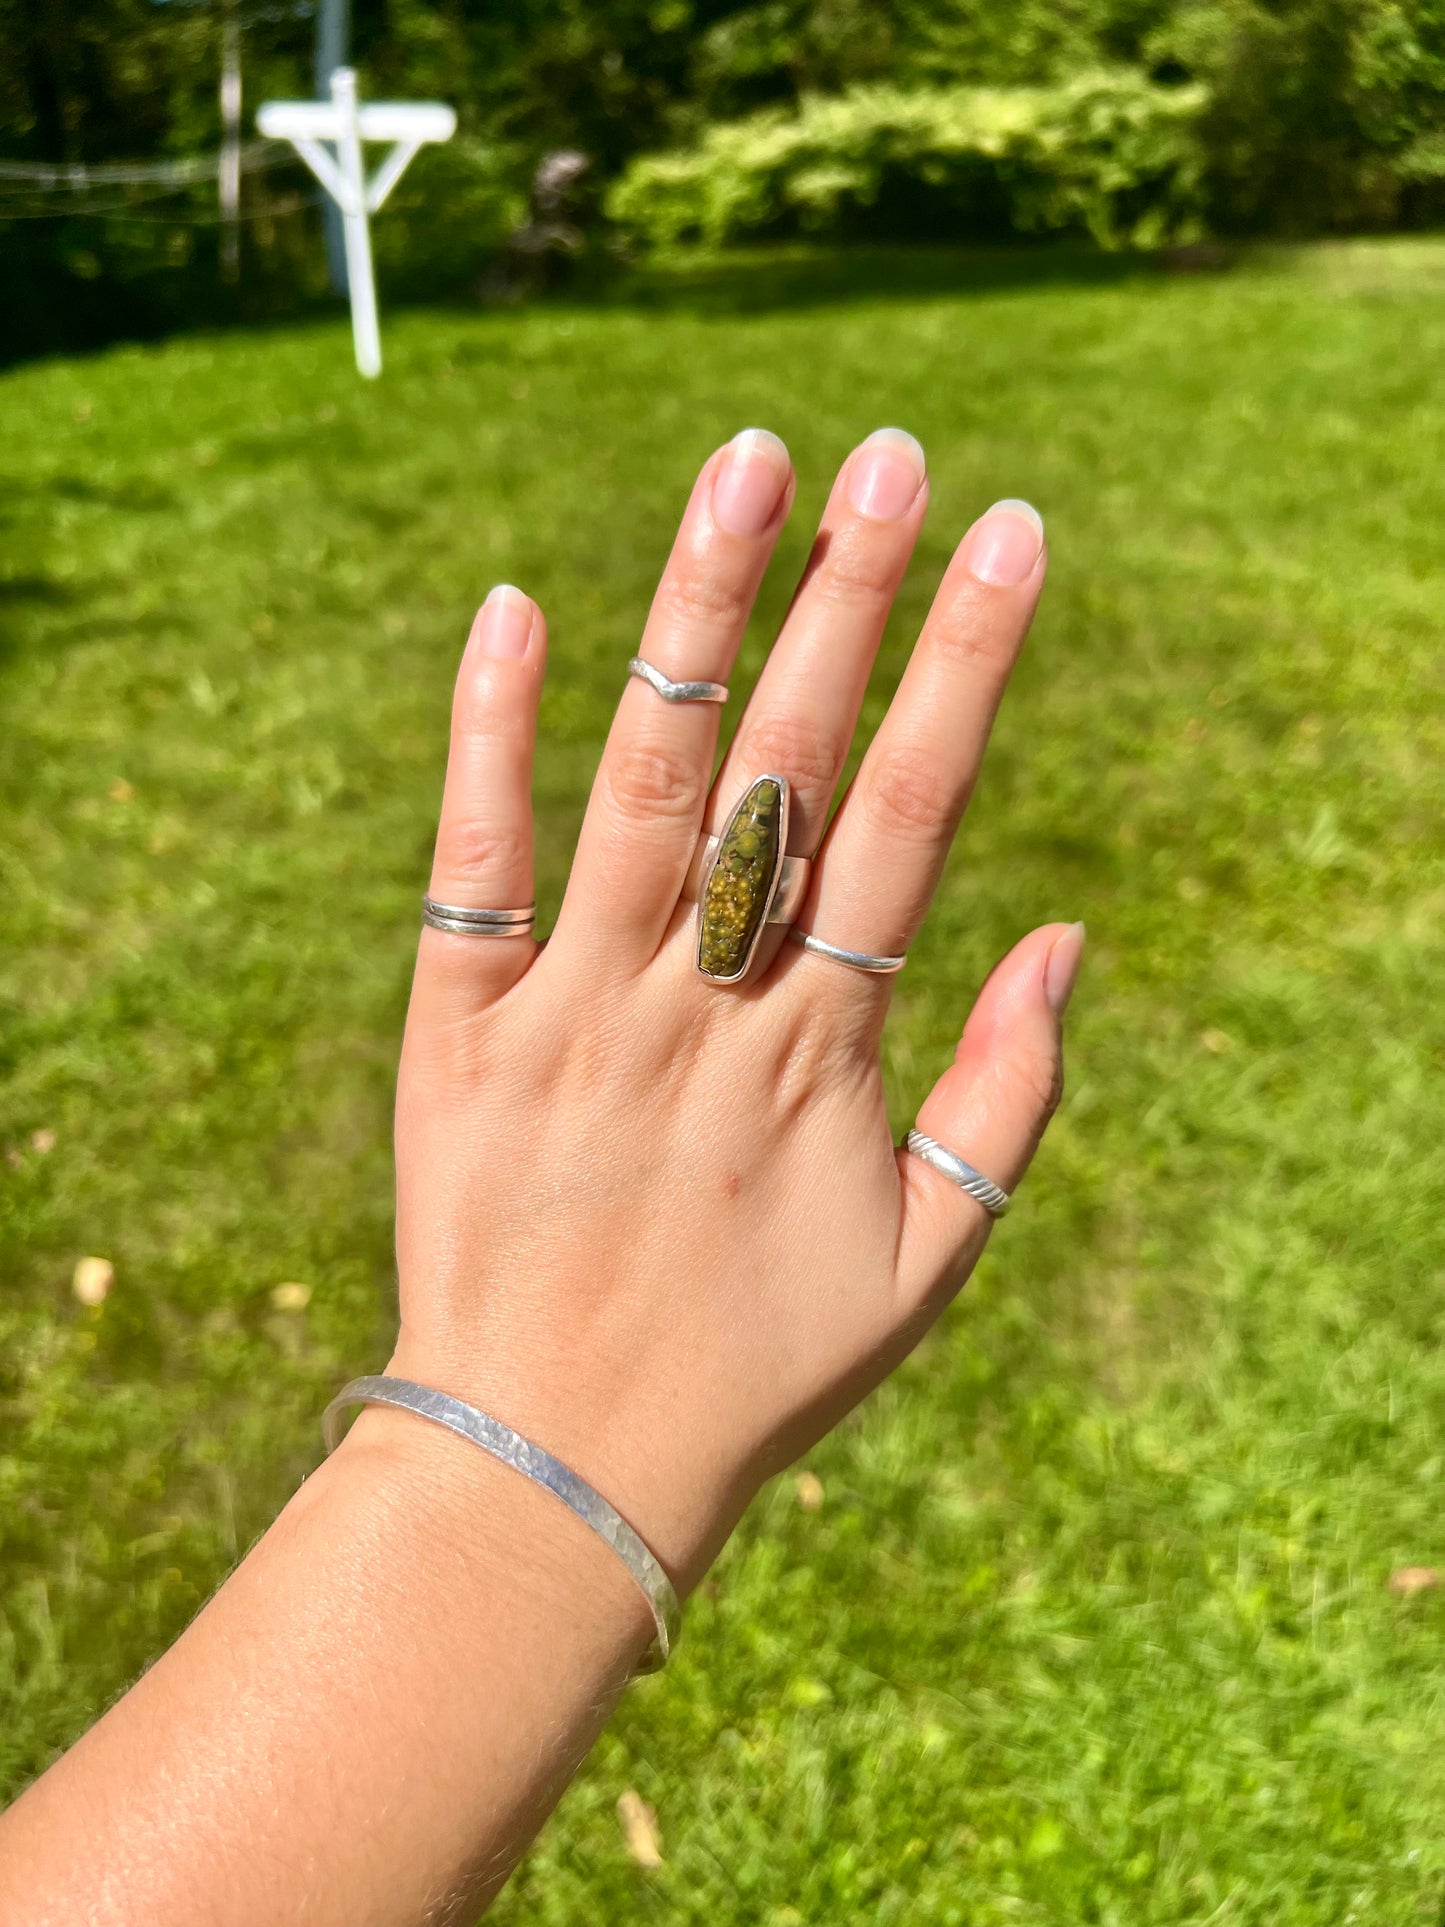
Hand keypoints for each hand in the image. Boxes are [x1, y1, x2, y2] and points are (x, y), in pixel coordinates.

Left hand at [385, 427, 1080, 1601]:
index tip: (1007, 535)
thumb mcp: (931, 1261)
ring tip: (747, 470)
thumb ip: (1010, 1098)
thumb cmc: (757, 1364)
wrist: (560, 1463)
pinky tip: (517, 608)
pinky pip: (469, 865)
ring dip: (698, 619)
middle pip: (789, 767)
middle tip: (894, 452)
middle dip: (849, 598)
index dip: (962, 665)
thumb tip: (1070, 934)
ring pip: (643, 782)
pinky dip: (489, 737)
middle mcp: (699, 1005)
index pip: (911, 816)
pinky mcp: (455, 1030)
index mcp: (821, 1051)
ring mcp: (570, 1010)